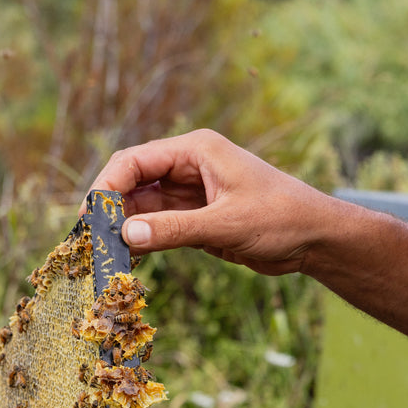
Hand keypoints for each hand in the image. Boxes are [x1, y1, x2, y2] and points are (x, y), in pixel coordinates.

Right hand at [86, 128, 335, 274]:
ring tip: (106, 254)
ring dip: (125, 227)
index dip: (108, 185)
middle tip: (93, 241)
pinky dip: (143, 239)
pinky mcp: (196, 219)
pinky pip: (159, 225)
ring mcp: (191, 194)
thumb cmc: (280, 218)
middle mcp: (189, 167)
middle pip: (133, 182)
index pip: (135, 160)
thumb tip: (127, 236)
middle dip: (111, 208)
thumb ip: (175, 230)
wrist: (315, 237)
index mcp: (196, 150)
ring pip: (143, 206)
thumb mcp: (225, 225)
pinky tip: (128, 258)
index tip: (92, 217)